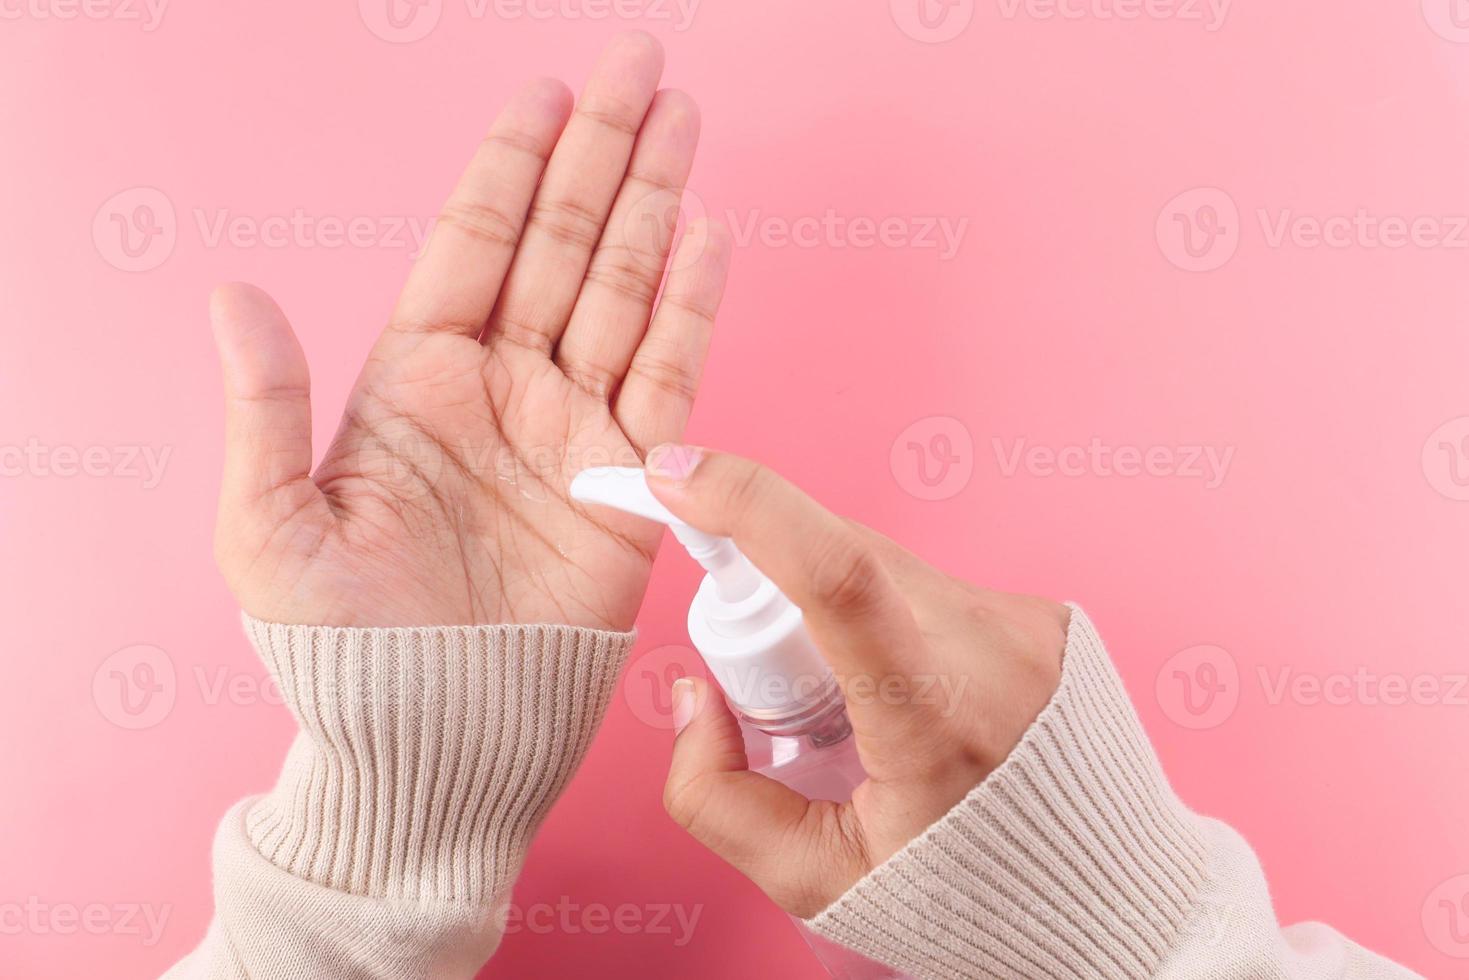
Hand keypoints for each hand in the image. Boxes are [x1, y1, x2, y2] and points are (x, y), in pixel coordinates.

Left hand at [209, 33, 729, 628]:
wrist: (431, 742)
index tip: (546, 91)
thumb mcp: (268, 530)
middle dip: (603, 153)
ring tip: (682, 123)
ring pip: (623, 293)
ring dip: (655, 206)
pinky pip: (667, 381)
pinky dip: (689, 310)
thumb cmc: (339, 651)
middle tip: (643, 67)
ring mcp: (572, 433)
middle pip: (564, 246)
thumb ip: (263, 407)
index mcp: (414, 382)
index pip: (472, 245)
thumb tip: (230, 292)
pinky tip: (705, 237)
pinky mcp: (632, 488)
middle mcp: (502, 391)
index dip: (510, 166)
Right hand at [646, 448, 1069, 917]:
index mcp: (936, 720)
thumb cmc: (963, 891)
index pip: (838, 576)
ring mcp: (1023, 621)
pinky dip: (888, 615)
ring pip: (881, 565)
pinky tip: (908, 689)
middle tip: (778, 686)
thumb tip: (693, 694)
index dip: (750, 505)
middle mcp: (992, 650)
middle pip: (842, 560)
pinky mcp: (1037, 609)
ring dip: (834, 606)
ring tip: (861, 709)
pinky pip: (927, 582)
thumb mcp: (818, 879)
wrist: (1102, 887)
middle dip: (774, 590)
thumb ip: (717, 797)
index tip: (676, 477)